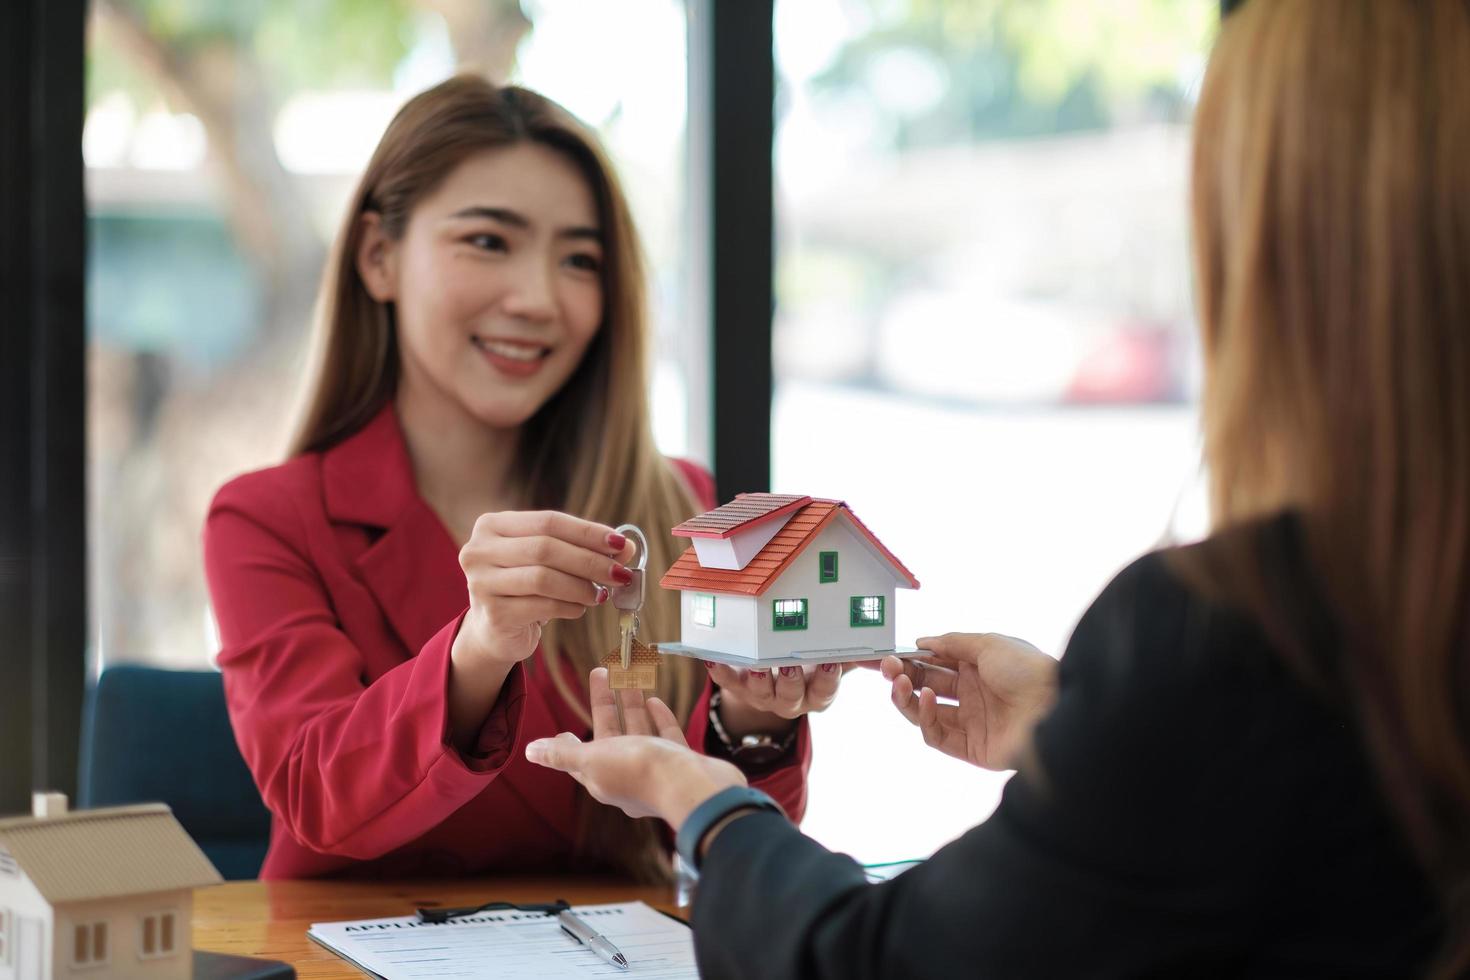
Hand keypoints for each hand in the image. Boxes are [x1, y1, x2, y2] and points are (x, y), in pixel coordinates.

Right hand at [455, 511, 635, 667]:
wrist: (494, 630)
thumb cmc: (525, 586)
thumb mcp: (551, 561)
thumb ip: (584, 549)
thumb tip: (626, 546)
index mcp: (492, 525)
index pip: (548, 521)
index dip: (587, 531)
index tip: (620, 543)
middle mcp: (479, 550)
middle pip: (545, 548)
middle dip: (590, 561)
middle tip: (620, 573)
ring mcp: (481, 583)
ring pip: (544, 578)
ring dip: (581, 586)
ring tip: (600, 594)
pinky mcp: (493, 614)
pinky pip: (542, 606)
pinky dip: (569, 607)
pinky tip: (580, 608)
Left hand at [526, 668, 745, 826]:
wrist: (694, 787)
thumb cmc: (641, 772)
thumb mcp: (593, 759)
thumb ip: (562, 754)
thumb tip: (529, 752)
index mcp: (603, 779)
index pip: (580, 758)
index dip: (569, 742)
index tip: (563, 728)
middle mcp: (628, 776)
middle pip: (610, 735)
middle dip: (604, 705)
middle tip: (599, 671)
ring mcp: (656, 770)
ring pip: (639, 732)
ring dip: (631, 705)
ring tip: (628, 676)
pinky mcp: (681, 763)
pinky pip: (666, 737)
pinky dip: (658, 718)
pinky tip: (655, 700)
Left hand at [705, 662, 859, 730]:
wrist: (772, 677)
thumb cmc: (810, 664)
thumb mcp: (834, 662)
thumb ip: (857, 656)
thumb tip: (891, 654)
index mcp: (816, 695)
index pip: (825, 691)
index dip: (827, 679)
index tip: (829, 661)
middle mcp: (790, 701)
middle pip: (792, 696)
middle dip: (791, 680)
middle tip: (789, 664)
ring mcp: (763, 697)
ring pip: (762, 694)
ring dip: (759, 679)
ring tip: (758, 664)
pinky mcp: (739, 689)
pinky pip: (728, 683)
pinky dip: (720, 672)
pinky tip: (713, 658)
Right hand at [882, 633, 1058, 770]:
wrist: (1055, 708)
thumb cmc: (1028, 670)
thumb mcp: (988, 644)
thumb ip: (951, 643)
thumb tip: (921, 642)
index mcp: (976, 668)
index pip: (933, 664)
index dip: (908, 660)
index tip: (886, 655)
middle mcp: (972, 694)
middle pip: (925, 687)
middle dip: (901, 676)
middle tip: (884, 667)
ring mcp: (970, 722)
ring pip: (925, 713)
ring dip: (906, 697)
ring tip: (897, 682)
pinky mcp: (971, 748)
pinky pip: (937, 735)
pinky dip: (926, 718)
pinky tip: (928, 698)